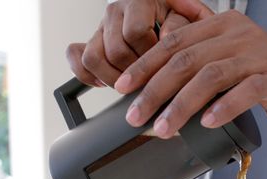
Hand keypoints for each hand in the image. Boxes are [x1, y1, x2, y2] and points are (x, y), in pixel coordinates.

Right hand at [66, 0, 212, 87]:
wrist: (165, 13)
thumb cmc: (179, 18)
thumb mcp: (190, 16)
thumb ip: (185, 23)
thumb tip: (163, 39)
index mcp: (139, 1)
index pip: (136, 33)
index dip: (150, 55)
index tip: (163, 64)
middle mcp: (115, 11)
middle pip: (116, 51)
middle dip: (135, 72)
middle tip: (151, 79)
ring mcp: (100, 27)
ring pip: (92, 58)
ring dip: (112, 78)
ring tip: (130, 84)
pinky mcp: (90, 41)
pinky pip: (76, 58)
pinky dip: (87, 75)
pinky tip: (105, 82)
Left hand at [114, 10, 266, 137]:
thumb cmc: (260, 76)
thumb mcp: (225, 60)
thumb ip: (196, 64)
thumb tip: (150, 89)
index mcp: (220, 26)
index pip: (173, 42)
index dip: (144, 65)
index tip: (121, 88)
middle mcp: (237, 34)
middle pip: (186, 60)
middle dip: (155, 90)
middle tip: (136, 116)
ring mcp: (258, 55)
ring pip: (210, 76)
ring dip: (182, 105)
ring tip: (164, 128)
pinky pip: (245, 91)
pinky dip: (223, 107)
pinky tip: (206, 123)